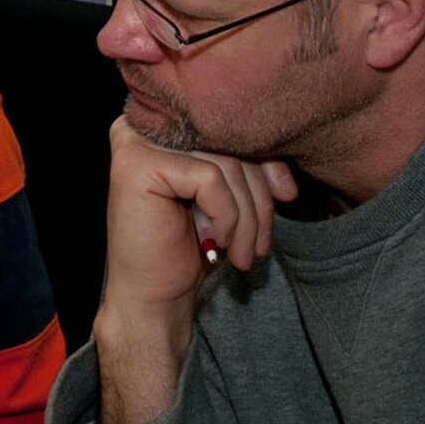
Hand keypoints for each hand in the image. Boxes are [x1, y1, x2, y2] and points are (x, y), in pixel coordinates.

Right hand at [92, 118, 297, 423]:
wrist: (152, 297)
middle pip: (231, 143)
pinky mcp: (139, 164)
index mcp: (164, 126)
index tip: (287, 196)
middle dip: (259, 197)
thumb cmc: (185, 248)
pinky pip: (210, 178)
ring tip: (243, 253)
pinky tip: (216, 243)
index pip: (232, 129)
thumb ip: (249, 172)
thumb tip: (287, 181)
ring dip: (247, 216)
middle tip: (260, 244)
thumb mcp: (227, 201)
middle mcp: (145, 126)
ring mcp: (137, 142)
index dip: (266, 162)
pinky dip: (226, 216)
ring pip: (226, 163)